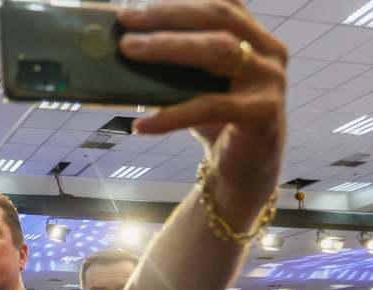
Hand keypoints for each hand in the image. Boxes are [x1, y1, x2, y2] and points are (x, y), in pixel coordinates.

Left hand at [118, 0, 287, 221]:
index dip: (178, 0)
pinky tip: (142, 124)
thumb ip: (174, 64)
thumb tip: (122, 47)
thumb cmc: (216, 121)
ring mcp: (269, 81)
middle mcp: (268, 50)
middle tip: (127, 20)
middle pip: (218, 17)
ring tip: (129, 50)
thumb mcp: (195, 85)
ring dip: (169, 47)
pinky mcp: (263, 113)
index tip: (135, 5)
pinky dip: (172, 115)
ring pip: (219, 50)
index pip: (218, 3)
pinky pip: (211, 107)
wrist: (246, 169)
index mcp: (252, 35)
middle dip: (169, 14)